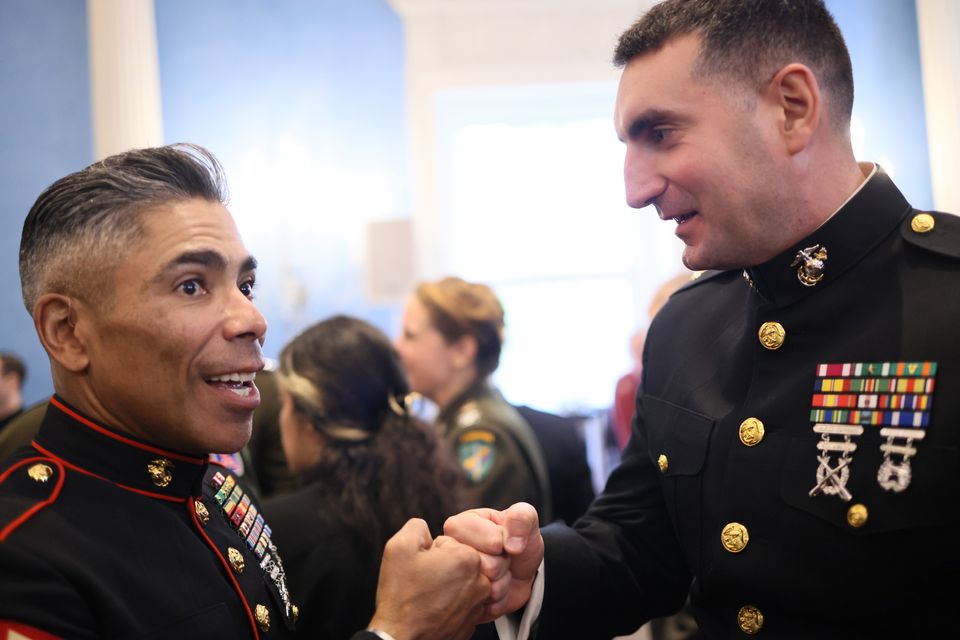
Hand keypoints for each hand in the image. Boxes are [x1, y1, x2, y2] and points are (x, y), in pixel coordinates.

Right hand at [369, 518, 489, 639]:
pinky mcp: (474, 622)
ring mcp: (479, 604)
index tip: (423, 566)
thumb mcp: (400, 547)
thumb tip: (425, 528)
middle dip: (444, 567)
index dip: (432, 552)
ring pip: (465, 582)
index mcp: (467, 558)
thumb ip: (417, 527)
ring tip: (430, 596)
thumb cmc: (402, 598)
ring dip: (450, 586)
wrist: (401, 639)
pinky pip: (466, 604)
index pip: (451, 542)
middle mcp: (480, 581)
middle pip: (461, 561)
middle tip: (426, 580)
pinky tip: (435, 609)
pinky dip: (453, 604)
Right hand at [444, 502, 542, 620]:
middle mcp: (449, 551)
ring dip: (501, 583)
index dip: (504, 545)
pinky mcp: (459, 602)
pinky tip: (492, 589)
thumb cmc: (517, 541)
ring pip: (486, 589)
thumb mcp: (526, 520)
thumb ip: (521, 517)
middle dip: (502, 565)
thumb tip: (510, 544)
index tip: (501, 540)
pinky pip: (485, 608)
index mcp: (459, 525)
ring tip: (496, 572)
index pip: (492, 542)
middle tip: (499, 557)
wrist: (520, 572)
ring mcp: (452, 579)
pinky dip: (497, 601)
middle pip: (487, 567)